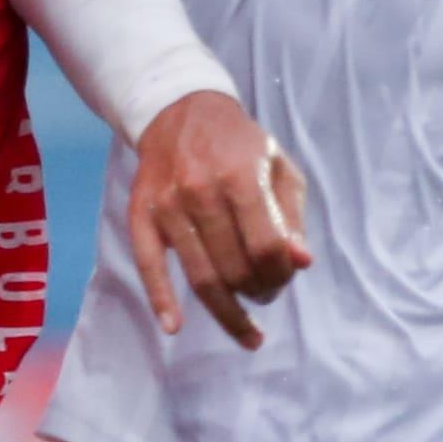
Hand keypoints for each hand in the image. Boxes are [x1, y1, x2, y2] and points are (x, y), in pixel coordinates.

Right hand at [130, 89, 311, 348]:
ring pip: (200, 277)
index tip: (284, 279)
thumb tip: (301, 263)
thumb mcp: (278, 168)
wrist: (179, 110)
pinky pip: (150, 266)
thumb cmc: (238, 145)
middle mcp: (202, 191)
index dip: (281, 275)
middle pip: (235, 269)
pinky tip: (174, 327)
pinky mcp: (141, 215)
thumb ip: (291, 217)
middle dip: (257, 293)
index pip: (267, 248)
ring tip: (245, 330)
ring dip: (226, 312)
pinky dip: (161, 300)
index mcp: (241, 176)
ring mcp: (168, 206)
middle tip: (264, 295)